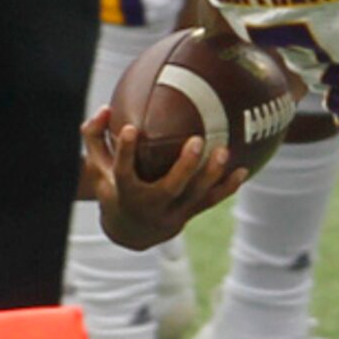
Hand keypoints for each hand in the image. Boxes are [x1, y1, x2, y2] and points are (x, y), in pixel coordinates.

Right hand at [81, 107, 245, 251]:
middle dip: (185, 166)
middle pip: (170, 188)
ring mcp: (172, 213)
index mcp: (124, 192)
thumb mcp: (98, 165)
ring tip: (224, 150)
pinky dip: (227, 187)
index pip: (123, 172)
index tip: (130, 128)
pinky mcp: (189, 215)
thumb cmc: (113, 186)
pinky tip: (243, 169)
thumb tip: (106, 109)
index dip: (126, 152)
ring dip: (212, 175)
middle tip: (197, 140)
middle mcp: (150, 205)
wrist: (130, 230)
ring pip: (196, 196)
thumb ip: (95, 136)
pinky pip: (211, 201)